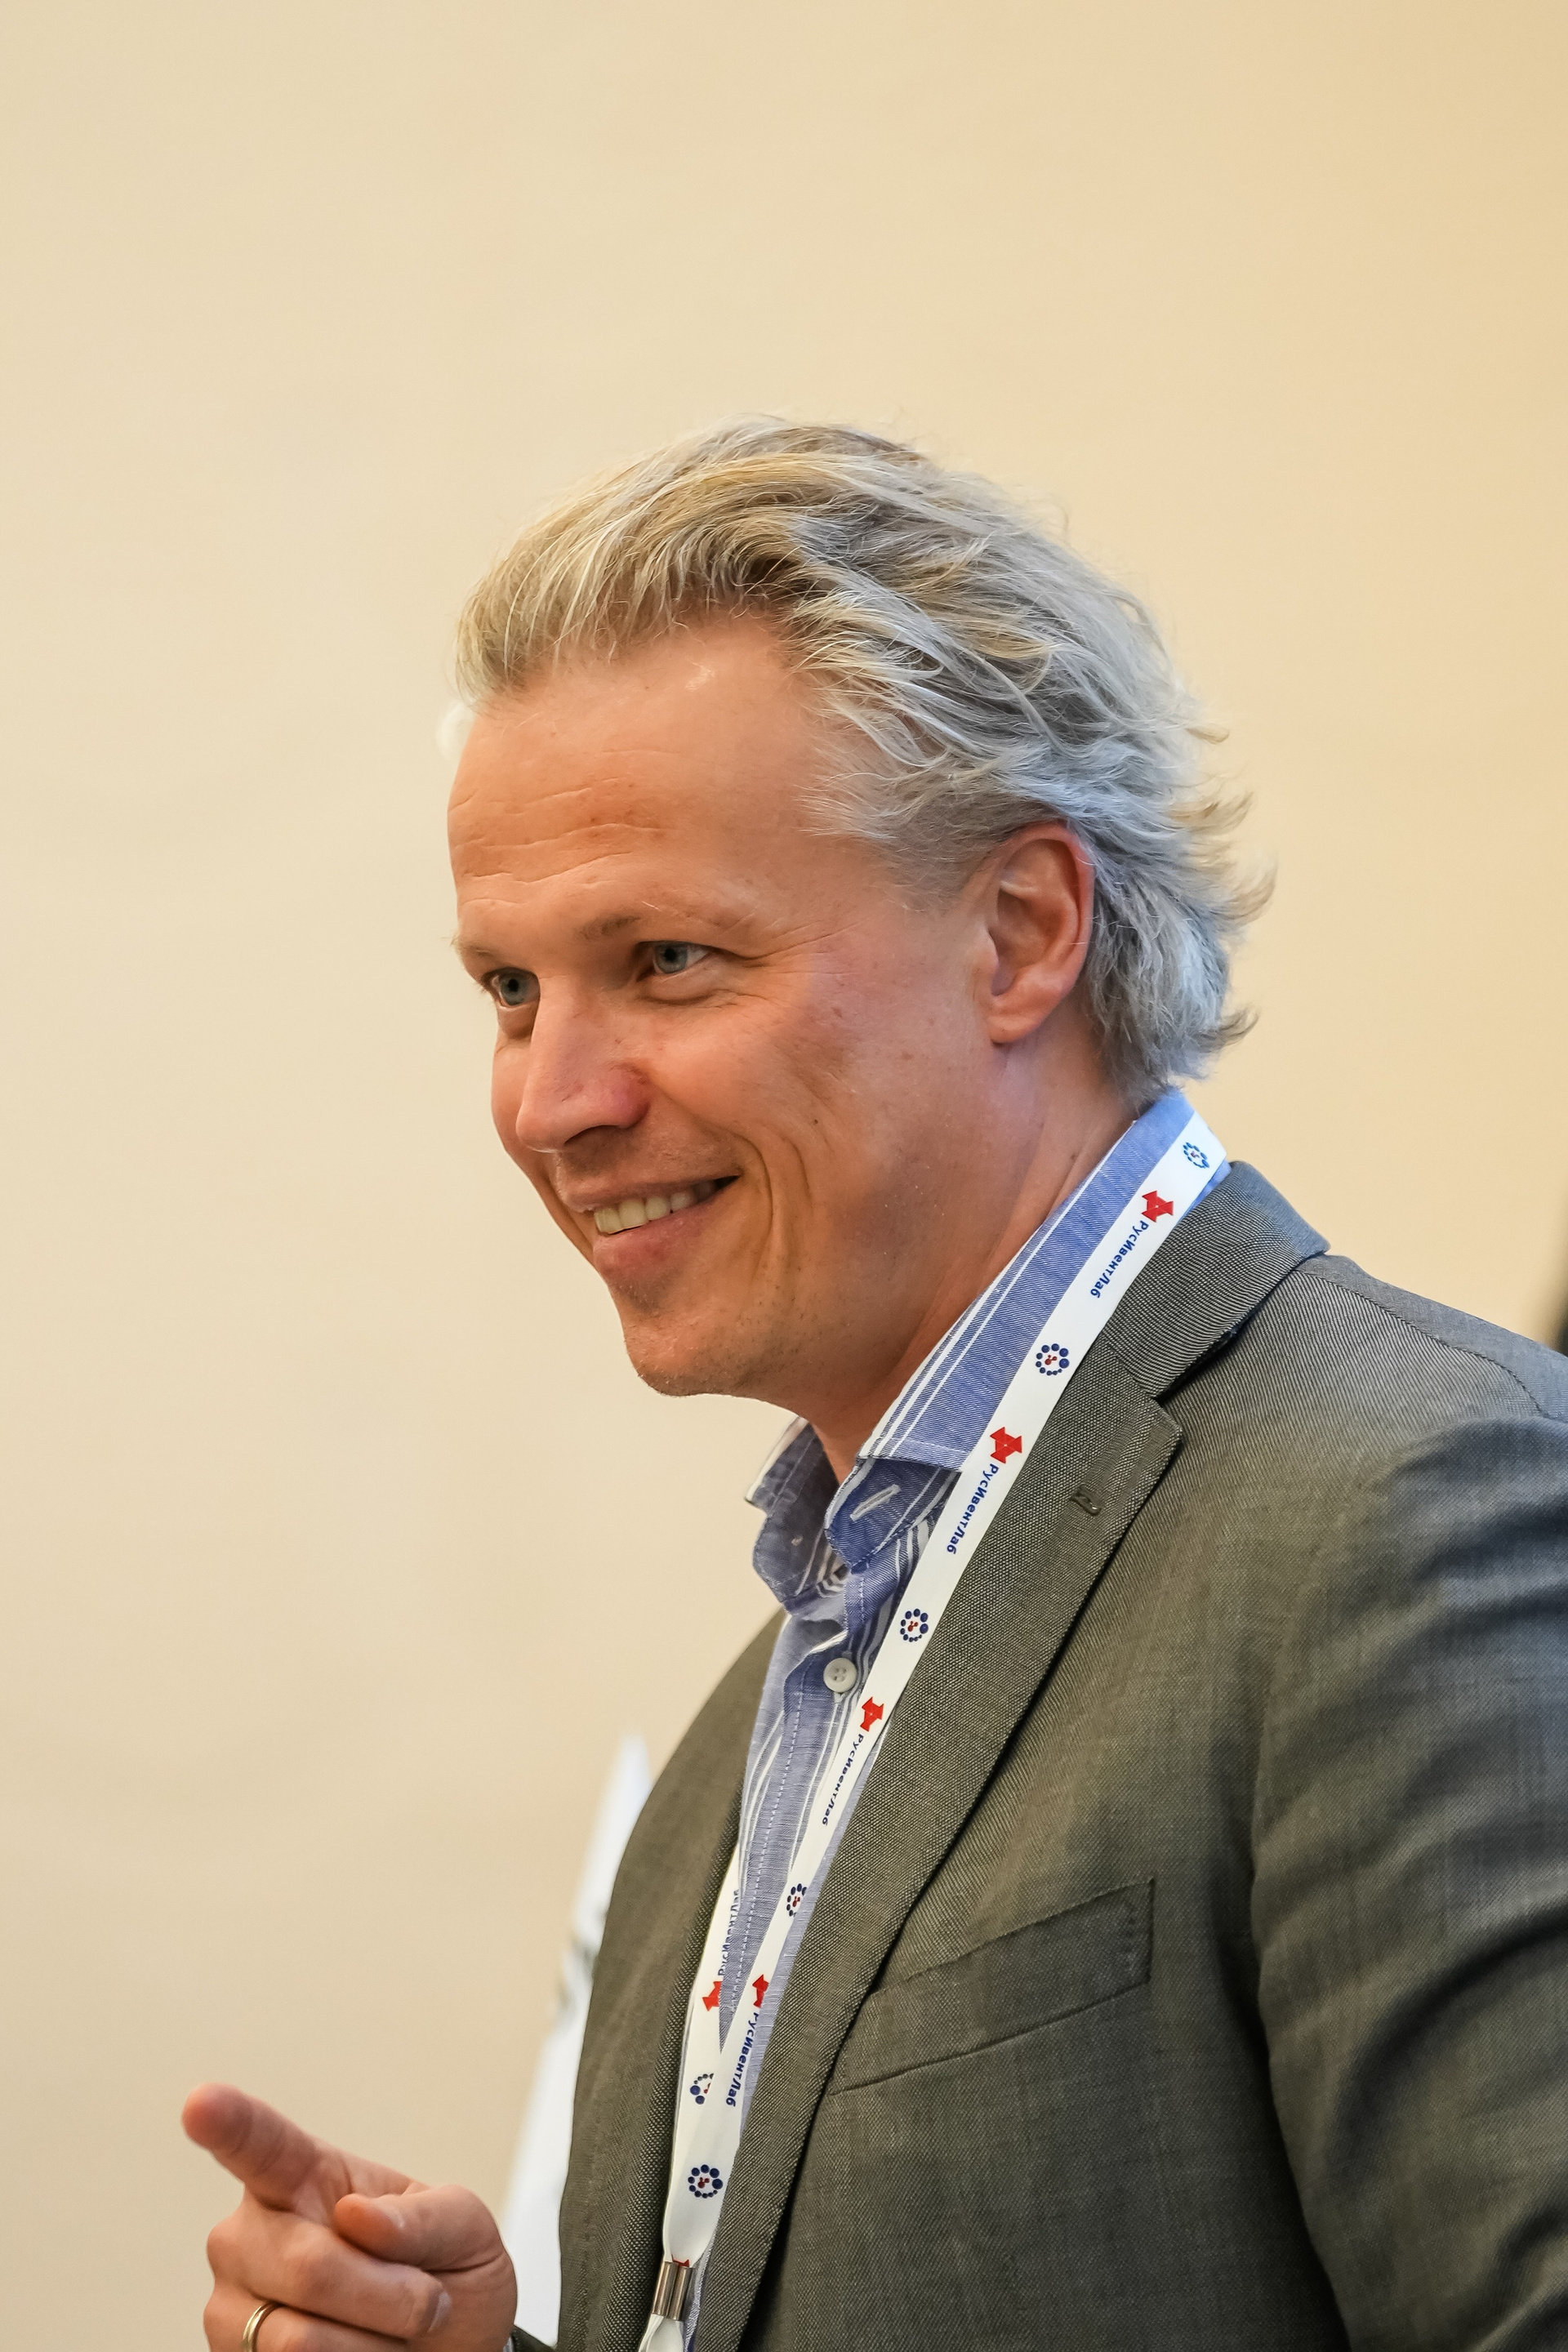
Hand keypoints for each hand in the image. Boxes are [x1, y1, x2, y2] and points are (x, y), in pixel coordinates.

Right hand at [184, 2082, 516, 2351]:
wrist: (447, 2351)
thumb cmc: (446, 2275)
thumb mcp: (464, 2228)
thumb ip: (422, 2217)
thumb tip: (355, 2215)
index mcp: (300, 2176)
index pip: (259, 2143)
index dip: (228, 2122)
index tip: (201, 2103)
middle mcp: (248, 2237)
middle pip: (308, 2267)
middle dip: (390, 2295)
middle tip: (425, 2300)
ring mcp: (231, 2309)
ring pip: (298, 2339)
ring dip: (373, 2344)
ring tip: (387, 2332)